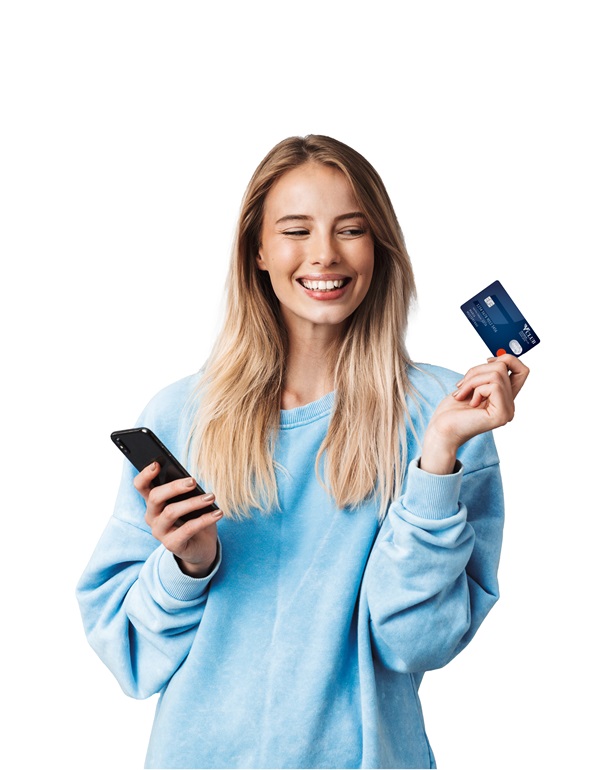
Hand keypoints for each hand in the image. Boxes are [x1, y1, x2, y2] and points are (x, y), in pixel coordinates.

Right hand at [133, 462, 222, 576]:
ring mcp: (160, 532)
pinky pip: (188, 529)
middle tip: (193, 481)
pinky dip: (205, 519)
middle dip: (174, 487)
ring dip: (193, 502)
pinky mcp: (172, 544)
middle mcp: (152, 516)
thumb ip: (185, 490)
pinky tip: (218, 513)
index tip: (156, 464)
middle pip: (155, 497)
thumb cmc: (193, 517)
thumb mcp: (188, 501)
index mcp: (153, 502)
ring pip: (171, 512)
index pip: (141, 486)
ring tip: (211, 496)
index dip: (145, 474)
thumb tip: (191, 480)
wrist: (201, 546)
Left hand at [420, 354, 529, 473]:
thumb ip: (488, 374)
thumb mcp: (472, 384)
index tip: (487, 362)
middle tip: (462, 385)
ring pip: (497, 374)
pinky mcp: (502, 414)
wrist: (442, 430)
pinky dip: (476, 389)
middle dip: (477, 370)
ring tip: (462, 394)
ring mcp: (507, 410)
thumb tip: (497, 359)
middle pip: (504, 366)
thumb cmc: (452, 410)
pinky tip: (470, 403)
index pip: (522, 370)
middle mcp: (510, 405)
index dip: (507, 359)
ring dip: (473, 380)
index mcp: (504, 397)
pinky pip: (493, 385)